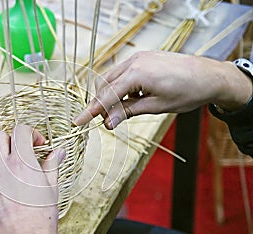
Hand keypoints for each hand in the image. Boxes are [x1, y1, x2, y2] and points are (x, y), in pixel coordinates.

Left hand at [0, 124, 65, 233]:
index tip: (36, 143)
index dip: (31, 133)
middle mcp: (2, 167)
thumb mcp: (52, 187)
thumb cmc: (39, 218)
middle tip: (21, 149)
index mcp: (22, 162)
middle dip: (11, 139)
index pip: (20, 130)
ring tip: (7, 163)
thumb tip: (58, 153)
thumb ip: (52, 164)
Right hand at [73, 50, 251, 128]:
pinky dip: (122, 86)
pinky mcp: (143, 58)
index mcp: (136, 73)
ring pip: (112, 78)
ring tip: (123, 110)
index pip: (106, 95)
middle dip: (102, 103)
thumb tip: (107, 123)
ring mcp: (138, 57)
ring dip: (111, 95)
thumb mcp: (156, 106)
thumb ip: (128, 112)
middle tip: (109, 121)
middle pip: (105, 85)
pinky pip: (123, 73)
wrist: (209, 76)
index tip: (77, 121)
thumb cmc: (187, 92)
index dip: (91, 111)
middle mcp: (134, 61)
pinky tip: (133, 96)